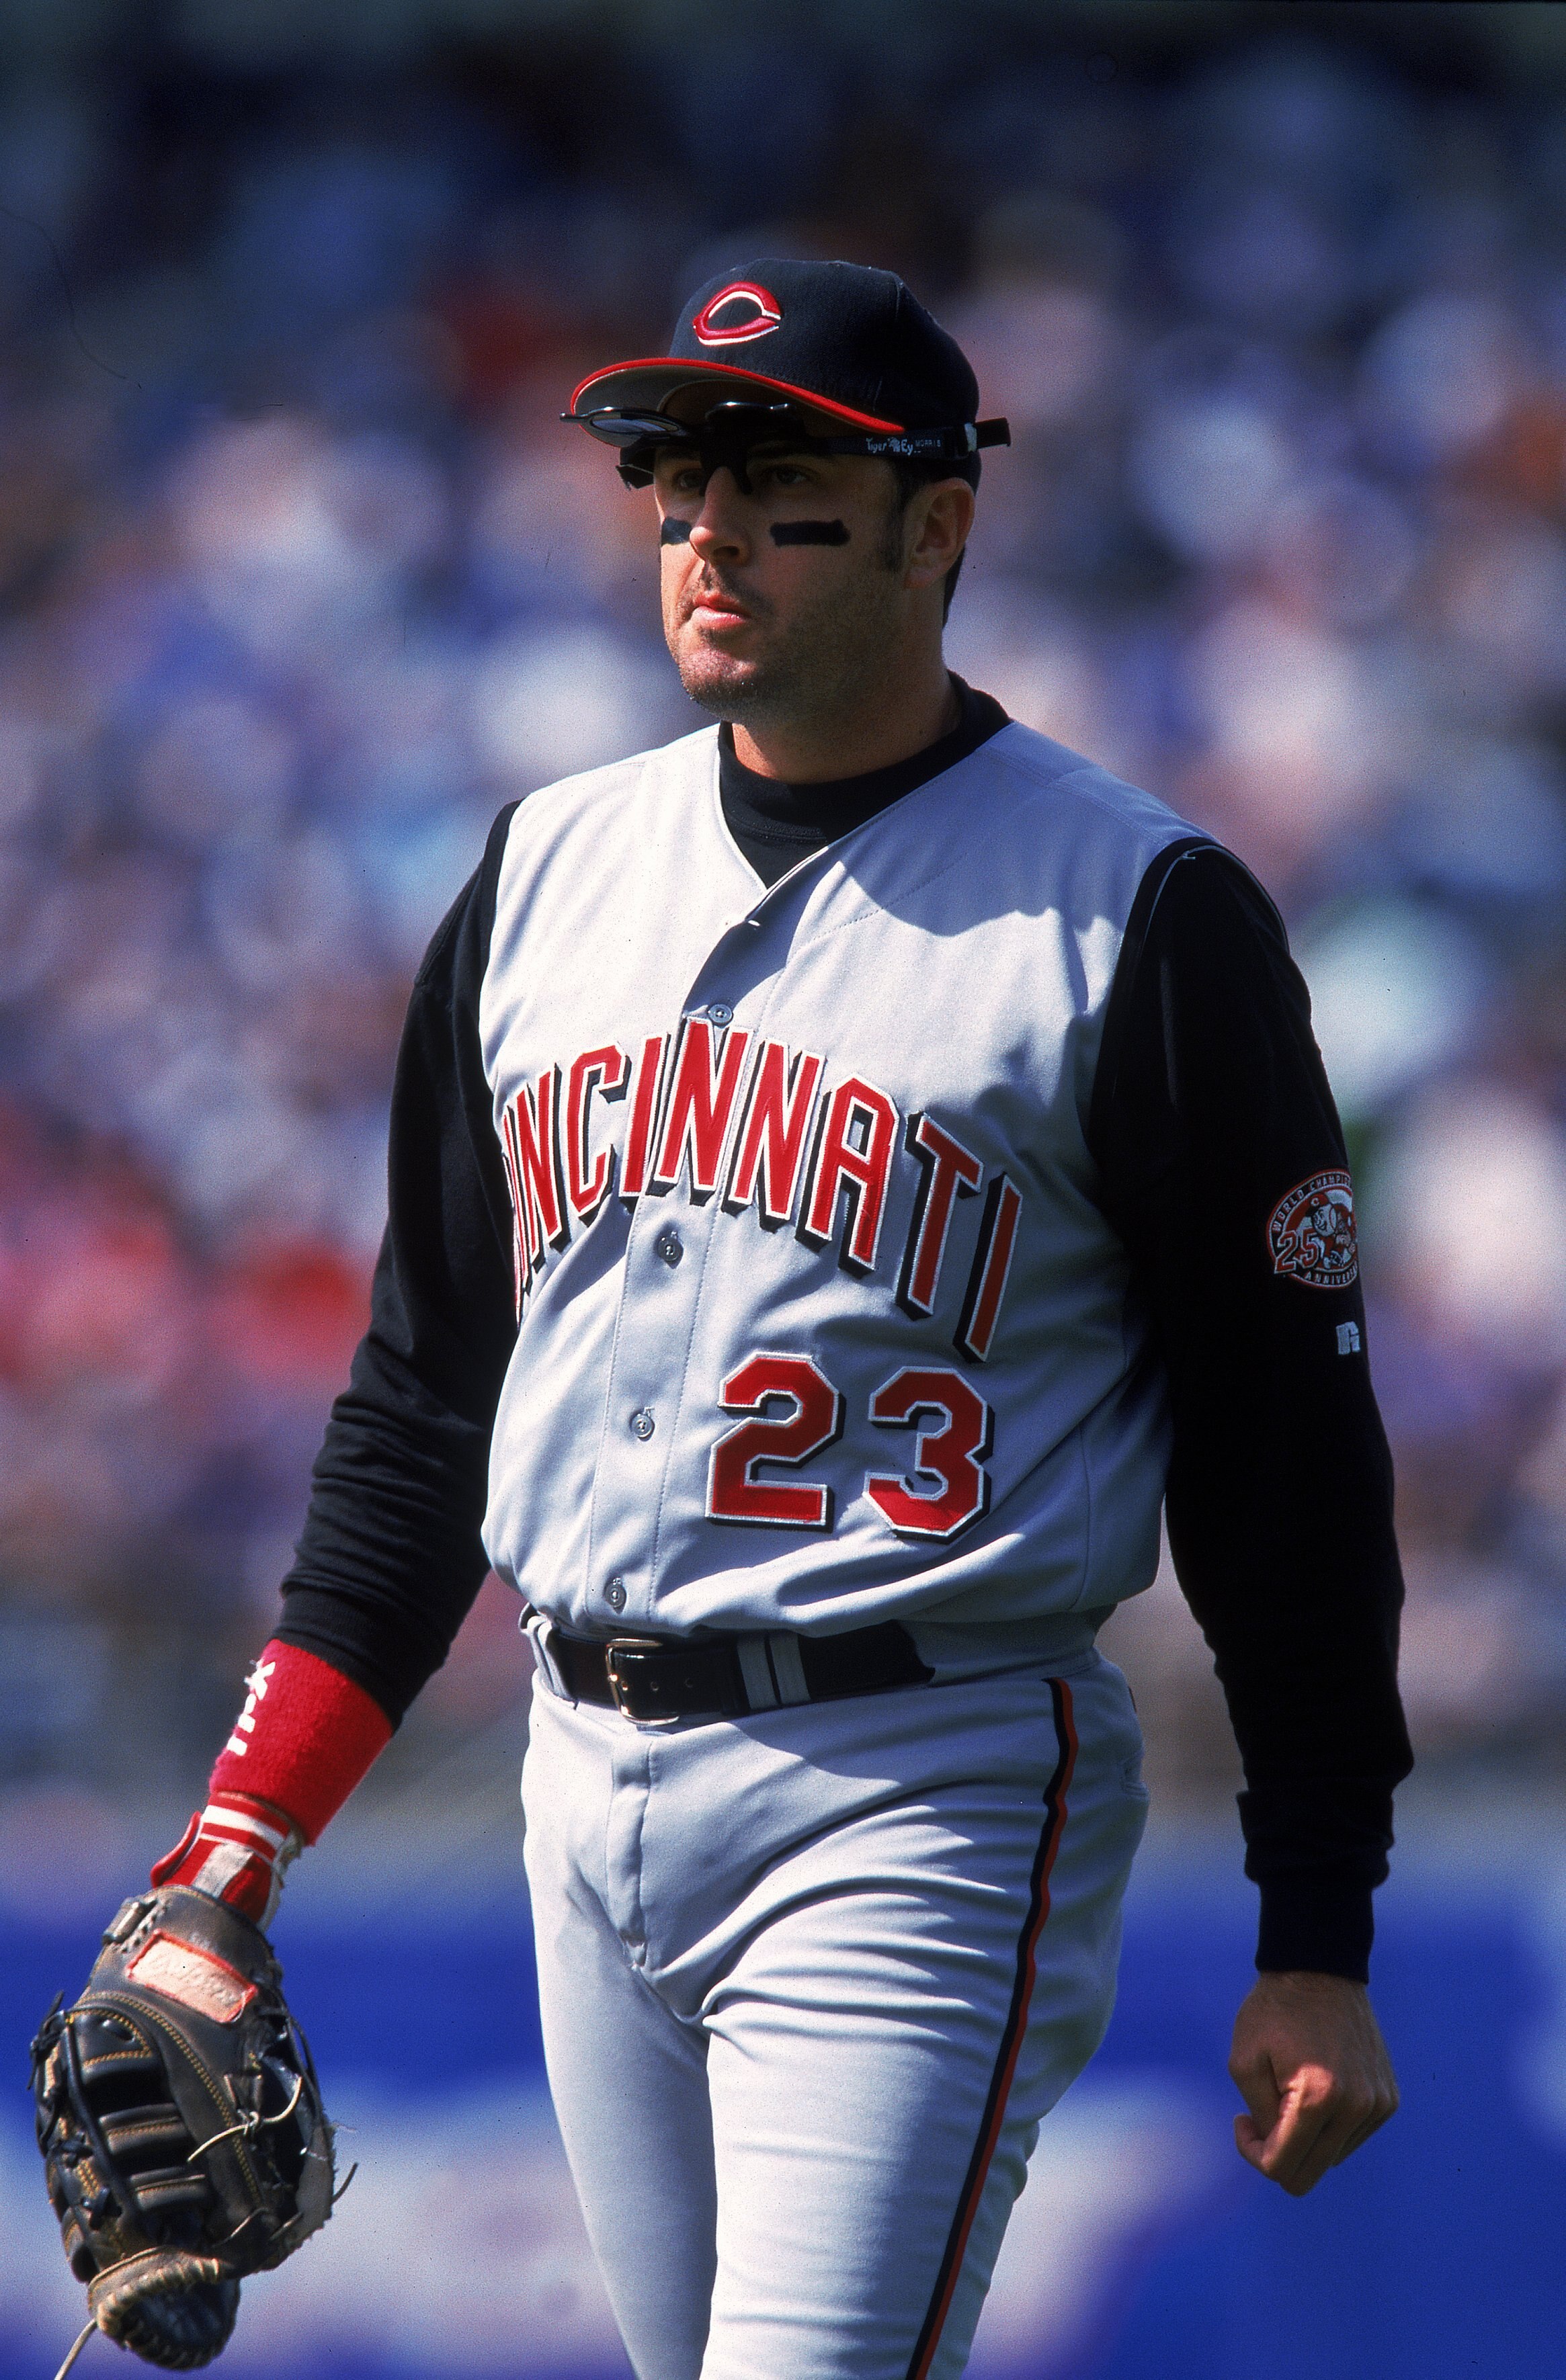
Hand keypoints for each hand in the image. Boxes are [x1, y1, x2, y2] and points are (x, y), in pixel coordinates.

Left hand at [1228, 1969, 1397, 2194]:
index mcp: (1318, 2097)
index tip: (1241, 2120)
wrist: (1320, 1969)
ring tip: (1288, 2095)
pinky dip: (1328, 2127)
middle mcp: (1356, 2107)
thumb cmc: (1274, 2011)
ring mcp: (1377, 2104)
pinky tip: (1315, 2089)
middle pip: (1309, 2173)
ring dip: (1304, 2140)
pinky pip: (1351, 2137)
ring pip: (1330, 2157)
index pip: (1282, 2167)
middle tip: (1258, 2118)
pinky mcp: (1388, 2100)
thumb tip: (1277, 2156)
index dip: (1252, 2153)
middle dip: (1277, 2154)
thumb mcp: (1244, 2062)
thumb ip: (1260, 2118)